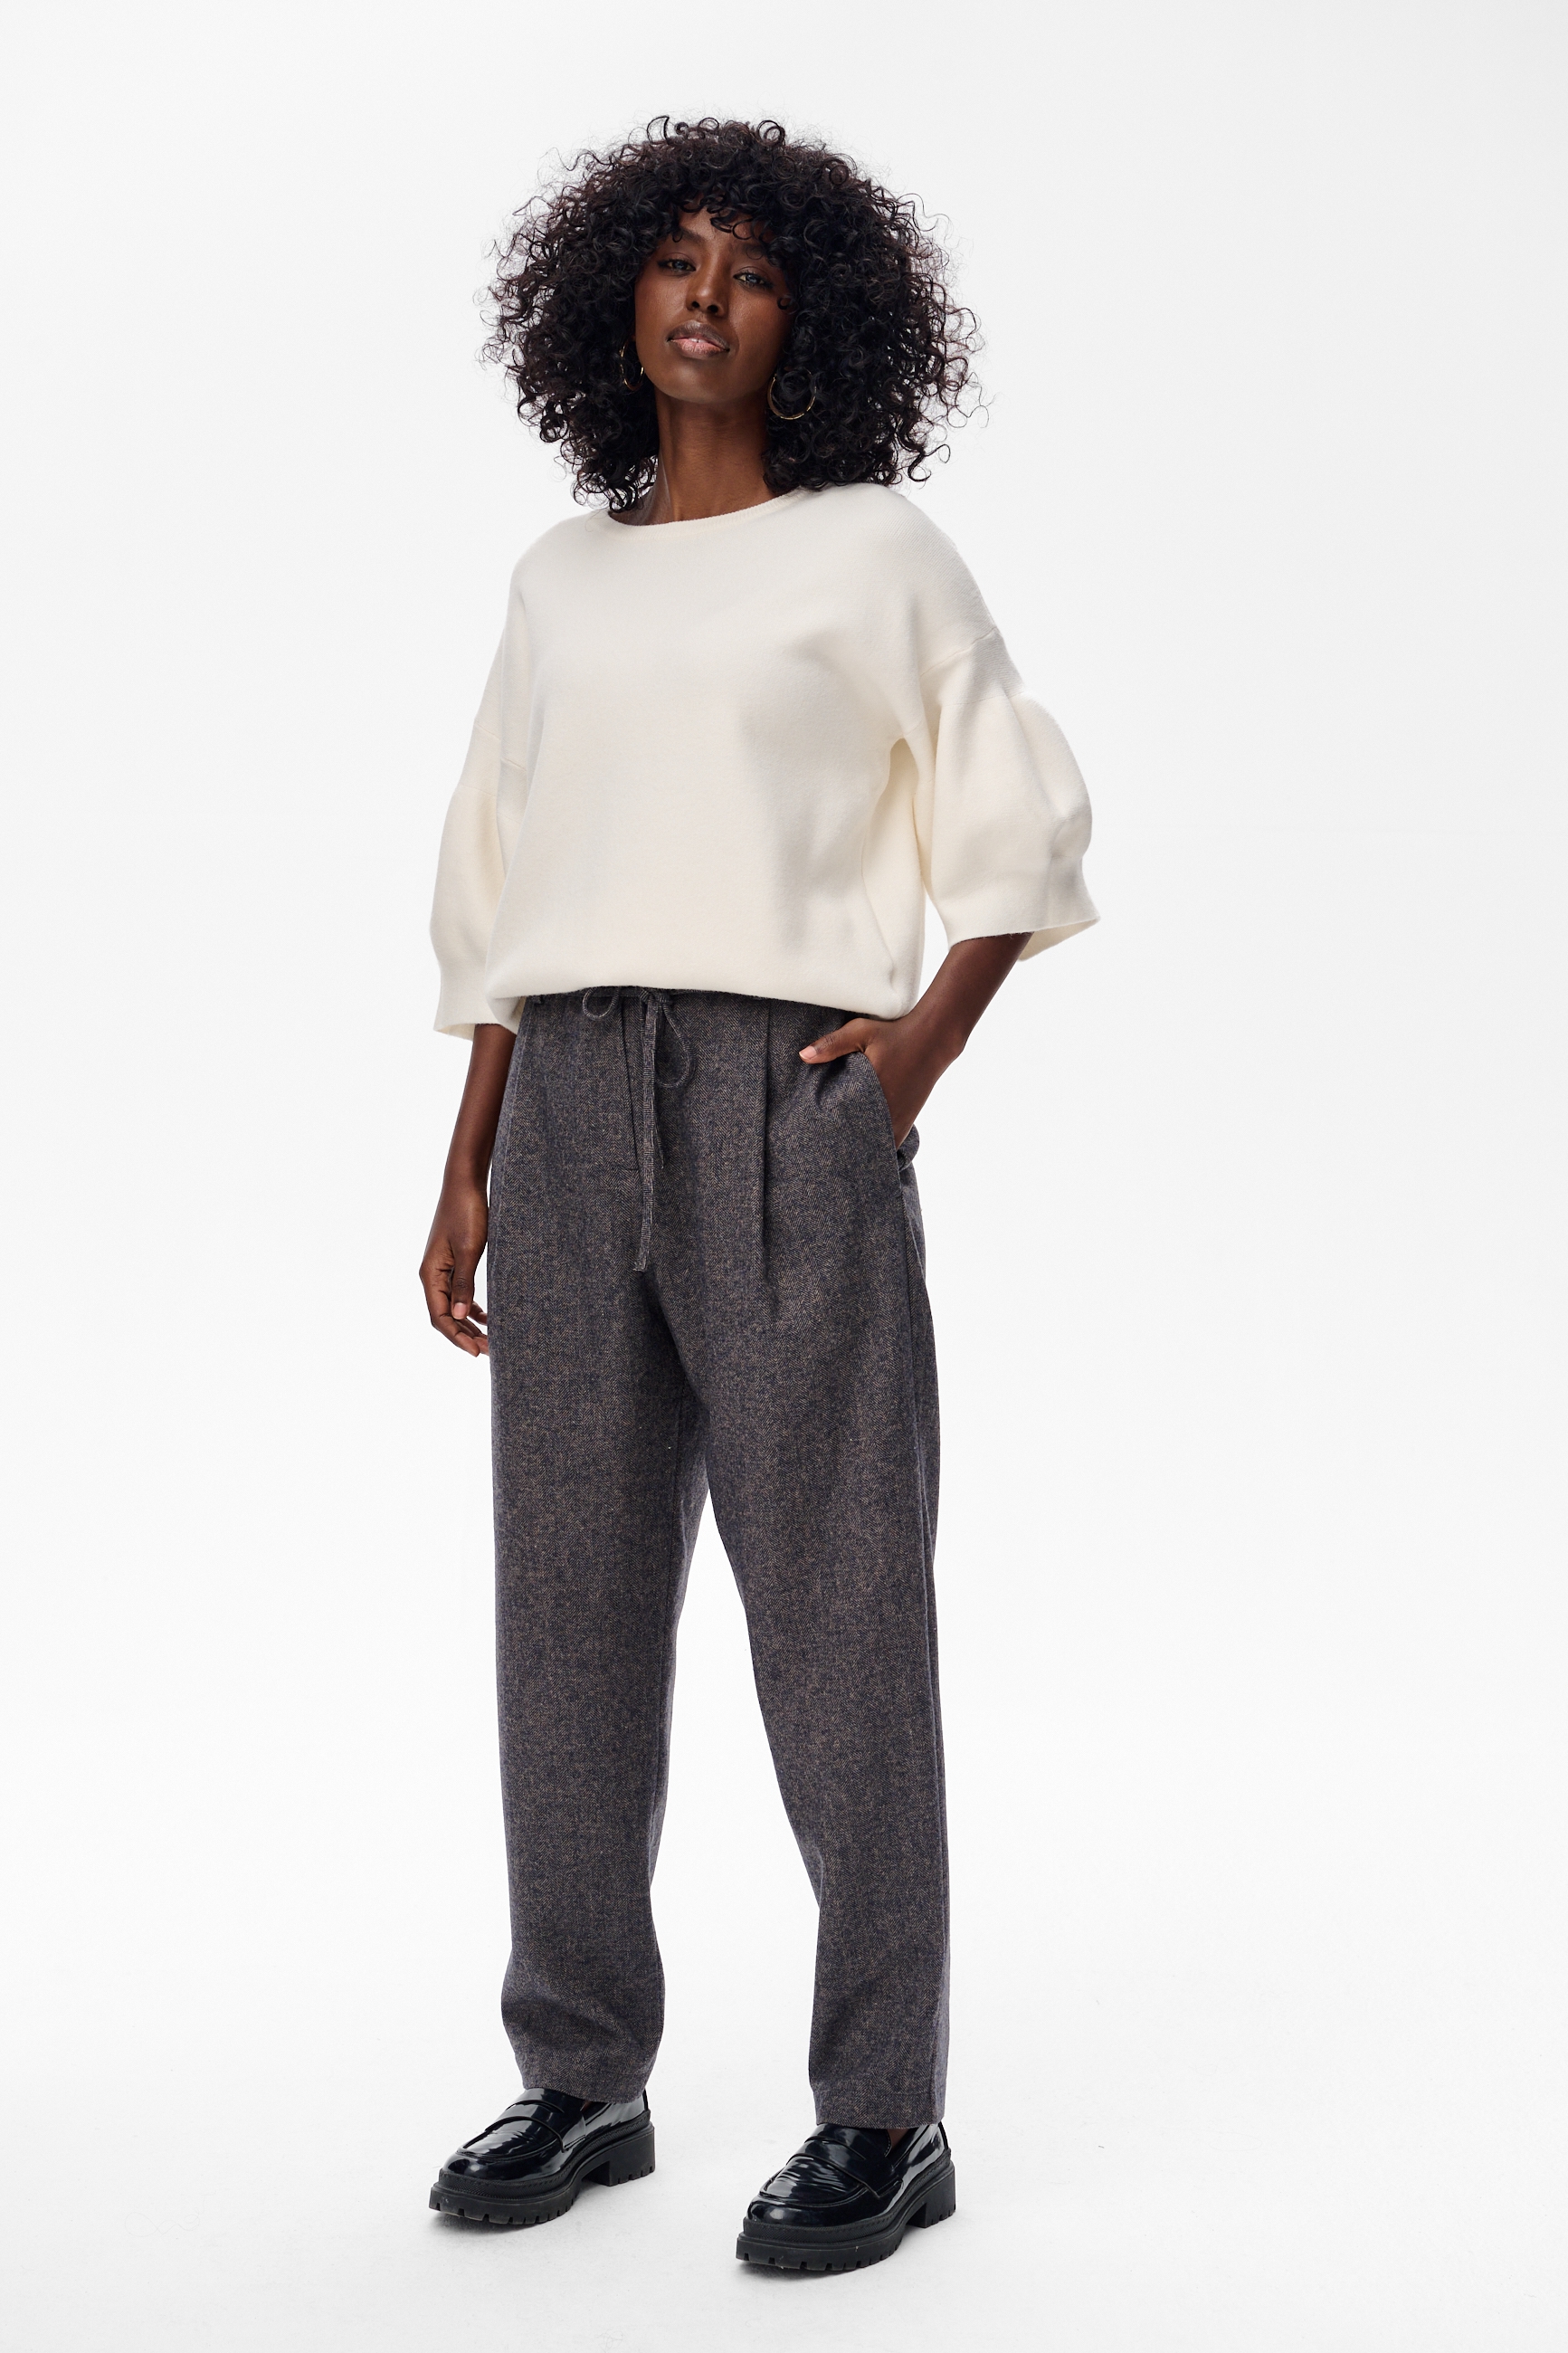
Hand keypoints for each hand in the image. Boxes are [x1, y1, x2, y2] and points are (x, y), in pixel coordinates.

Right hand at [420, 1179, 491, 1355]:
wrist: (465, 1183)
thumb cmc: (467, 1212)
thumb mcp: (469, 1250)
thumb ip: (463, 1284)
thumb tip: (457, 1316)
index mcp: (431, 1274)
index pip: (439, 1316)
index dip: (457, 1337)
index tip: (477, 1352)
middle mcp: (432, 1274)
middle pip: (444, 1315)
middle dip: (464, 1334)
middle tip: (489, 1350)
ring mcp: (441, 1268)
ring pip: (451, 1306)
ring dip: (468, 1323)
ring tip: (489, 1339)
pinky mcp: (452, 1261)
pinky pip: (457, 1292)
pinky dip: (470, 1307)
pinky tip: (486, 1316)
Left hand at [799, 1014, 953, 1145]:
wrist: (933, 1039)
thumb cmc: (895, 1033)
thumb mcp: (860, 1032)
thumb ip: (831, 1044)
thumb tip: (802, 1056)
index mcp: (870, 1093)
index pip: (844, 1126)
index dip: (831, 1136)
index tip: (818, 1139)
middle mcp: (887, 1112)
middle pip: (860, 1142)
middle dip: (845, 1145)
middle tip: (827, 1150)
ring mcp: (900, 1119)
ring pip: (877, 1146)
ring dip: (863, 1146)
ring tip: (846, 1151)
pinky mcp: (909, 1119)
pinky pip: (892, 1142)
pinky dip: (880, 1144)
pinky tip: (867, 1142)